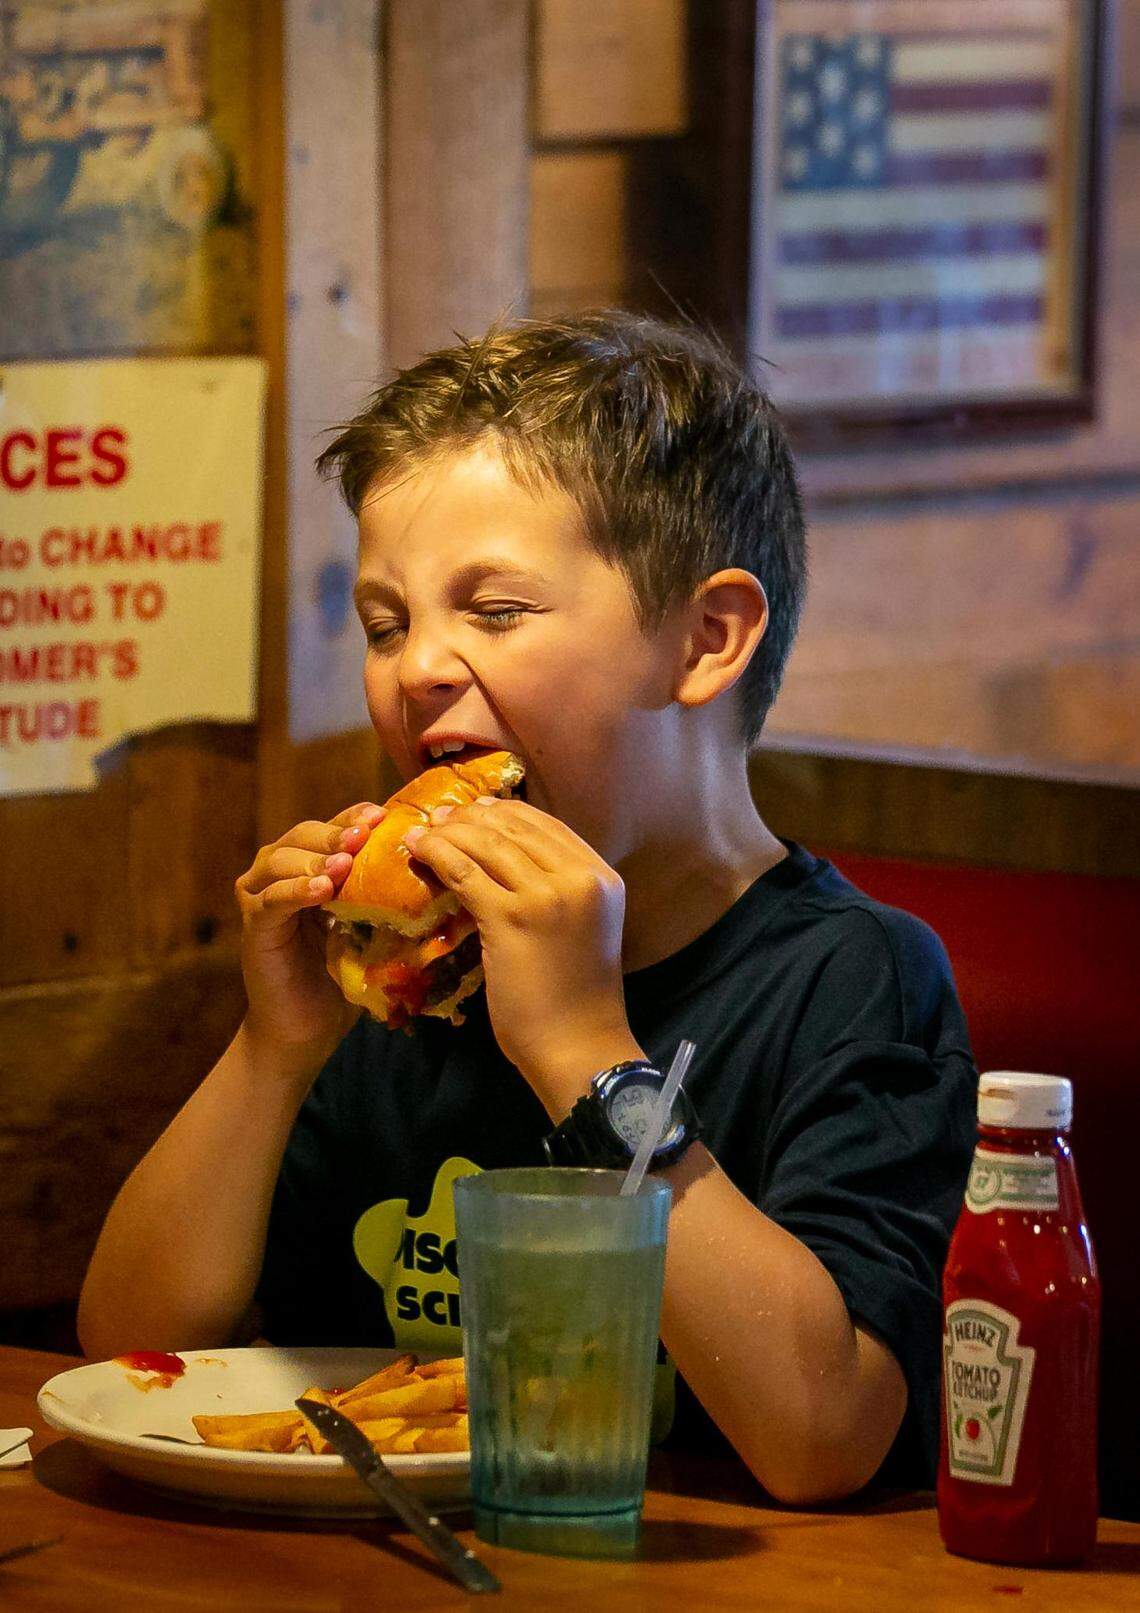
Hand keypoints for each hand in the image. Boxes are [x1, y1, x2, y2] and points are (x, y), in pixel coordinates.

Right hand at [234, 801, 385, 1061]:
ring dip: (315, 859)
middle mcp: (279, 871)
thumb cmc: (344, 973)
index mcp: (311, 865)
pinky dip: (295, 891)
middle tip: (363, 834)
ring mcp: (261, 896)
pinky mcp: (253, 926)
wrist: (307, 1025)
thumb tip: (432, 866)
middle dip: (335, 832)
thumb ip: (381, 893)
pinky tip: (320, 891)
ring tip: (343, 863)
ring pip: (282, 860)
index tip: (382, 815)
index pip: (333, 827)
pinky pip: (272, 900)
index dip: (354, 817)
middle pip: (304, 835)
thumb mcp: (367, 925)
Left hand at [404, 797, 640, 1111]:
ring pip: (487, 843)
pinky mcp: (511, 919)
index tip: (474, 810)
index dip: (504, 812)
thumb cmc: (578, 998)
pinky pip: (465, 872)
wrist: (579, 1045)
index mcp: (602, 877)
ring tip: (423, 832)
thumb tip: (508, 861)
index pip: (547, 824)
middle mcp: (580, 878)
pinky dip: (437, 854)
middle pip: (515, 826)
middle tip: (440, 817)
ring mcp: (547, 896)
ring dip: (448, 831)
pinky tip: (417, 850)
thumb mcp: (582, 929)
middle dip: (471, 816)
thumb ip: (561, 891)